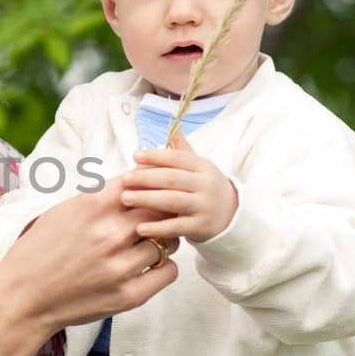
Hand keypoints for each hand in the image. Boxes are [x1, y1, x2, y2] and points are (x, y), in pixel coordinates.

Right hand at [0, 177, 179, 337]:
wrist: (22, 298)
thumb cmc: (38, 253)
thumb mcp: (62, 212)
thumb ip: (99, 198)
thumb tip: (134, 185)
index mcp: (91, 206)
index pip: (141, 181)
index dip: (148, 184)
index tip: (150, 189)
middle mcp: (109, 234)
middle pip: (160, 209)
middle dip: (161, 210)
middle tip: (157, 216)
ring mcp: (120, 266)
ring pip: (168, 241)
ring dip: (163, 239)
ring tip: (149, 243)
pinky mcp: (128, 296)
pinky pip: (168, 271)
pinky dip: (163, 266)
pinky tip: (148, 266)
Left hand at [121, 133, 237, 242]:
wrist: (230, 216)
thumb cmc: (205, 188)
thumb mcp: (199, 168)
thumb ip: (182, 150)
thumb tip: (172, 127)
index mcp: (203, 167)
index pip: (178, 158)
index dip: (156, 156)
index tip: (135, 155)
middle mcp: (206, 185)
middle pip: (173, 178)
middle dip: (146, 178)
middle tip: (124, 179)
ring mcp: (204, 207)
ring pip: (173, 201)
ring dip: (147, 199)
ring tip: (125, 198)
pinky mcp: (201, 227)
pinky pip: (177, 227)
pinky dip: (158, 228)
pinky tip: (139, 227)